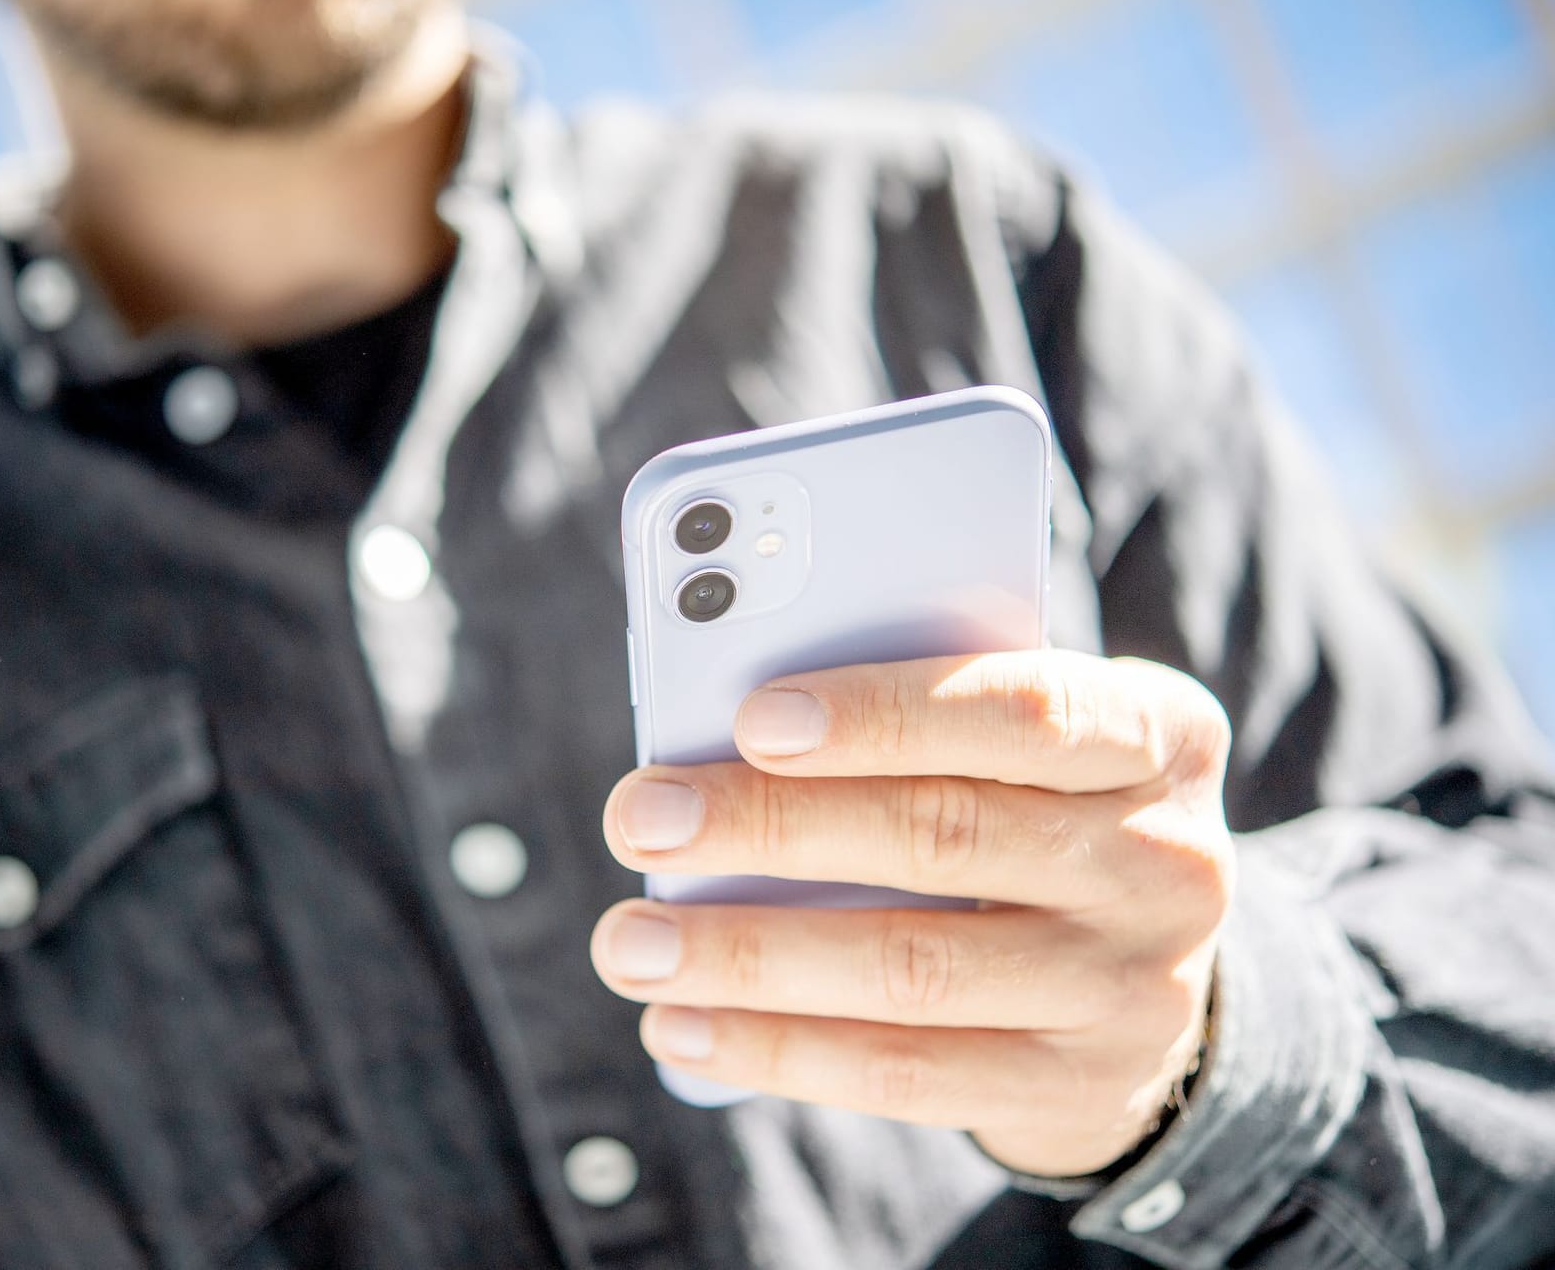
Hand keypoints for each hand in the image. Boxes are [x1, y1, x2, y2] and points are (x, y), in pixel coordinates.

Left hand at [591, 649, 1233, 1177]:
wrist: (1144, 969)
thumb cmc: (1030, 805)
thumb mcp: (1015, 741)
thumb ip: (915, 721)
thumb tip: (722, 739)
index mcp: (1160, 733)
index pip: (1026, 710)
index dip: (886, 715)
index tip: (752, 719)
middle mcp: (1167, 859)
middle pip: (945, 835)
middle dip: (771, 826)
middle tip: (639, 820)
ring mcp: (1134, 985)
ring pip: (912, 967)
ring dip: (748, 956)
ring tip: (628, 943)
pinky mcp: (1077, 1086)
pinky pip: (906, 1073)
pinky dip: (776, 1050)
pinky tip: (682, 1029)